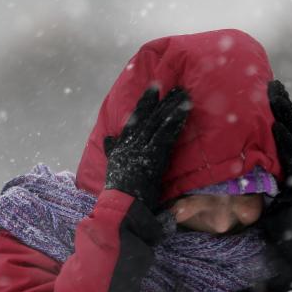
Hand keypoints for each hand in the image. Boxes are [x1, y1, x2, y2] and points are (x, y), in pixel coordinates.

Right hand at [103, 85, 190, 211]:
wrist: (120, 205)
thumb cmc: (119, 190)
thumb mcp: (112, 165)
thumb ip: (111, 150)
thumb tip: (108, 138)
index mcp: (122, 145)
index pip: (134, 119)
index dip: (144, 103)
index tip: (154, 88)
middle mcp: (131, 143)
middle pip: (149, 116)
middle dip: (162, 100)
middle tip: (175, 87)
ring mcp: (142, 149)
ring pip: (158, 123)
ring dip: (172, 108)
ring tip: (184, 95)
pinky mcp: (153, 157)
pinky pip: (166, 135)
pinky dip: (175, 122)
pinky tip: (184, 112)